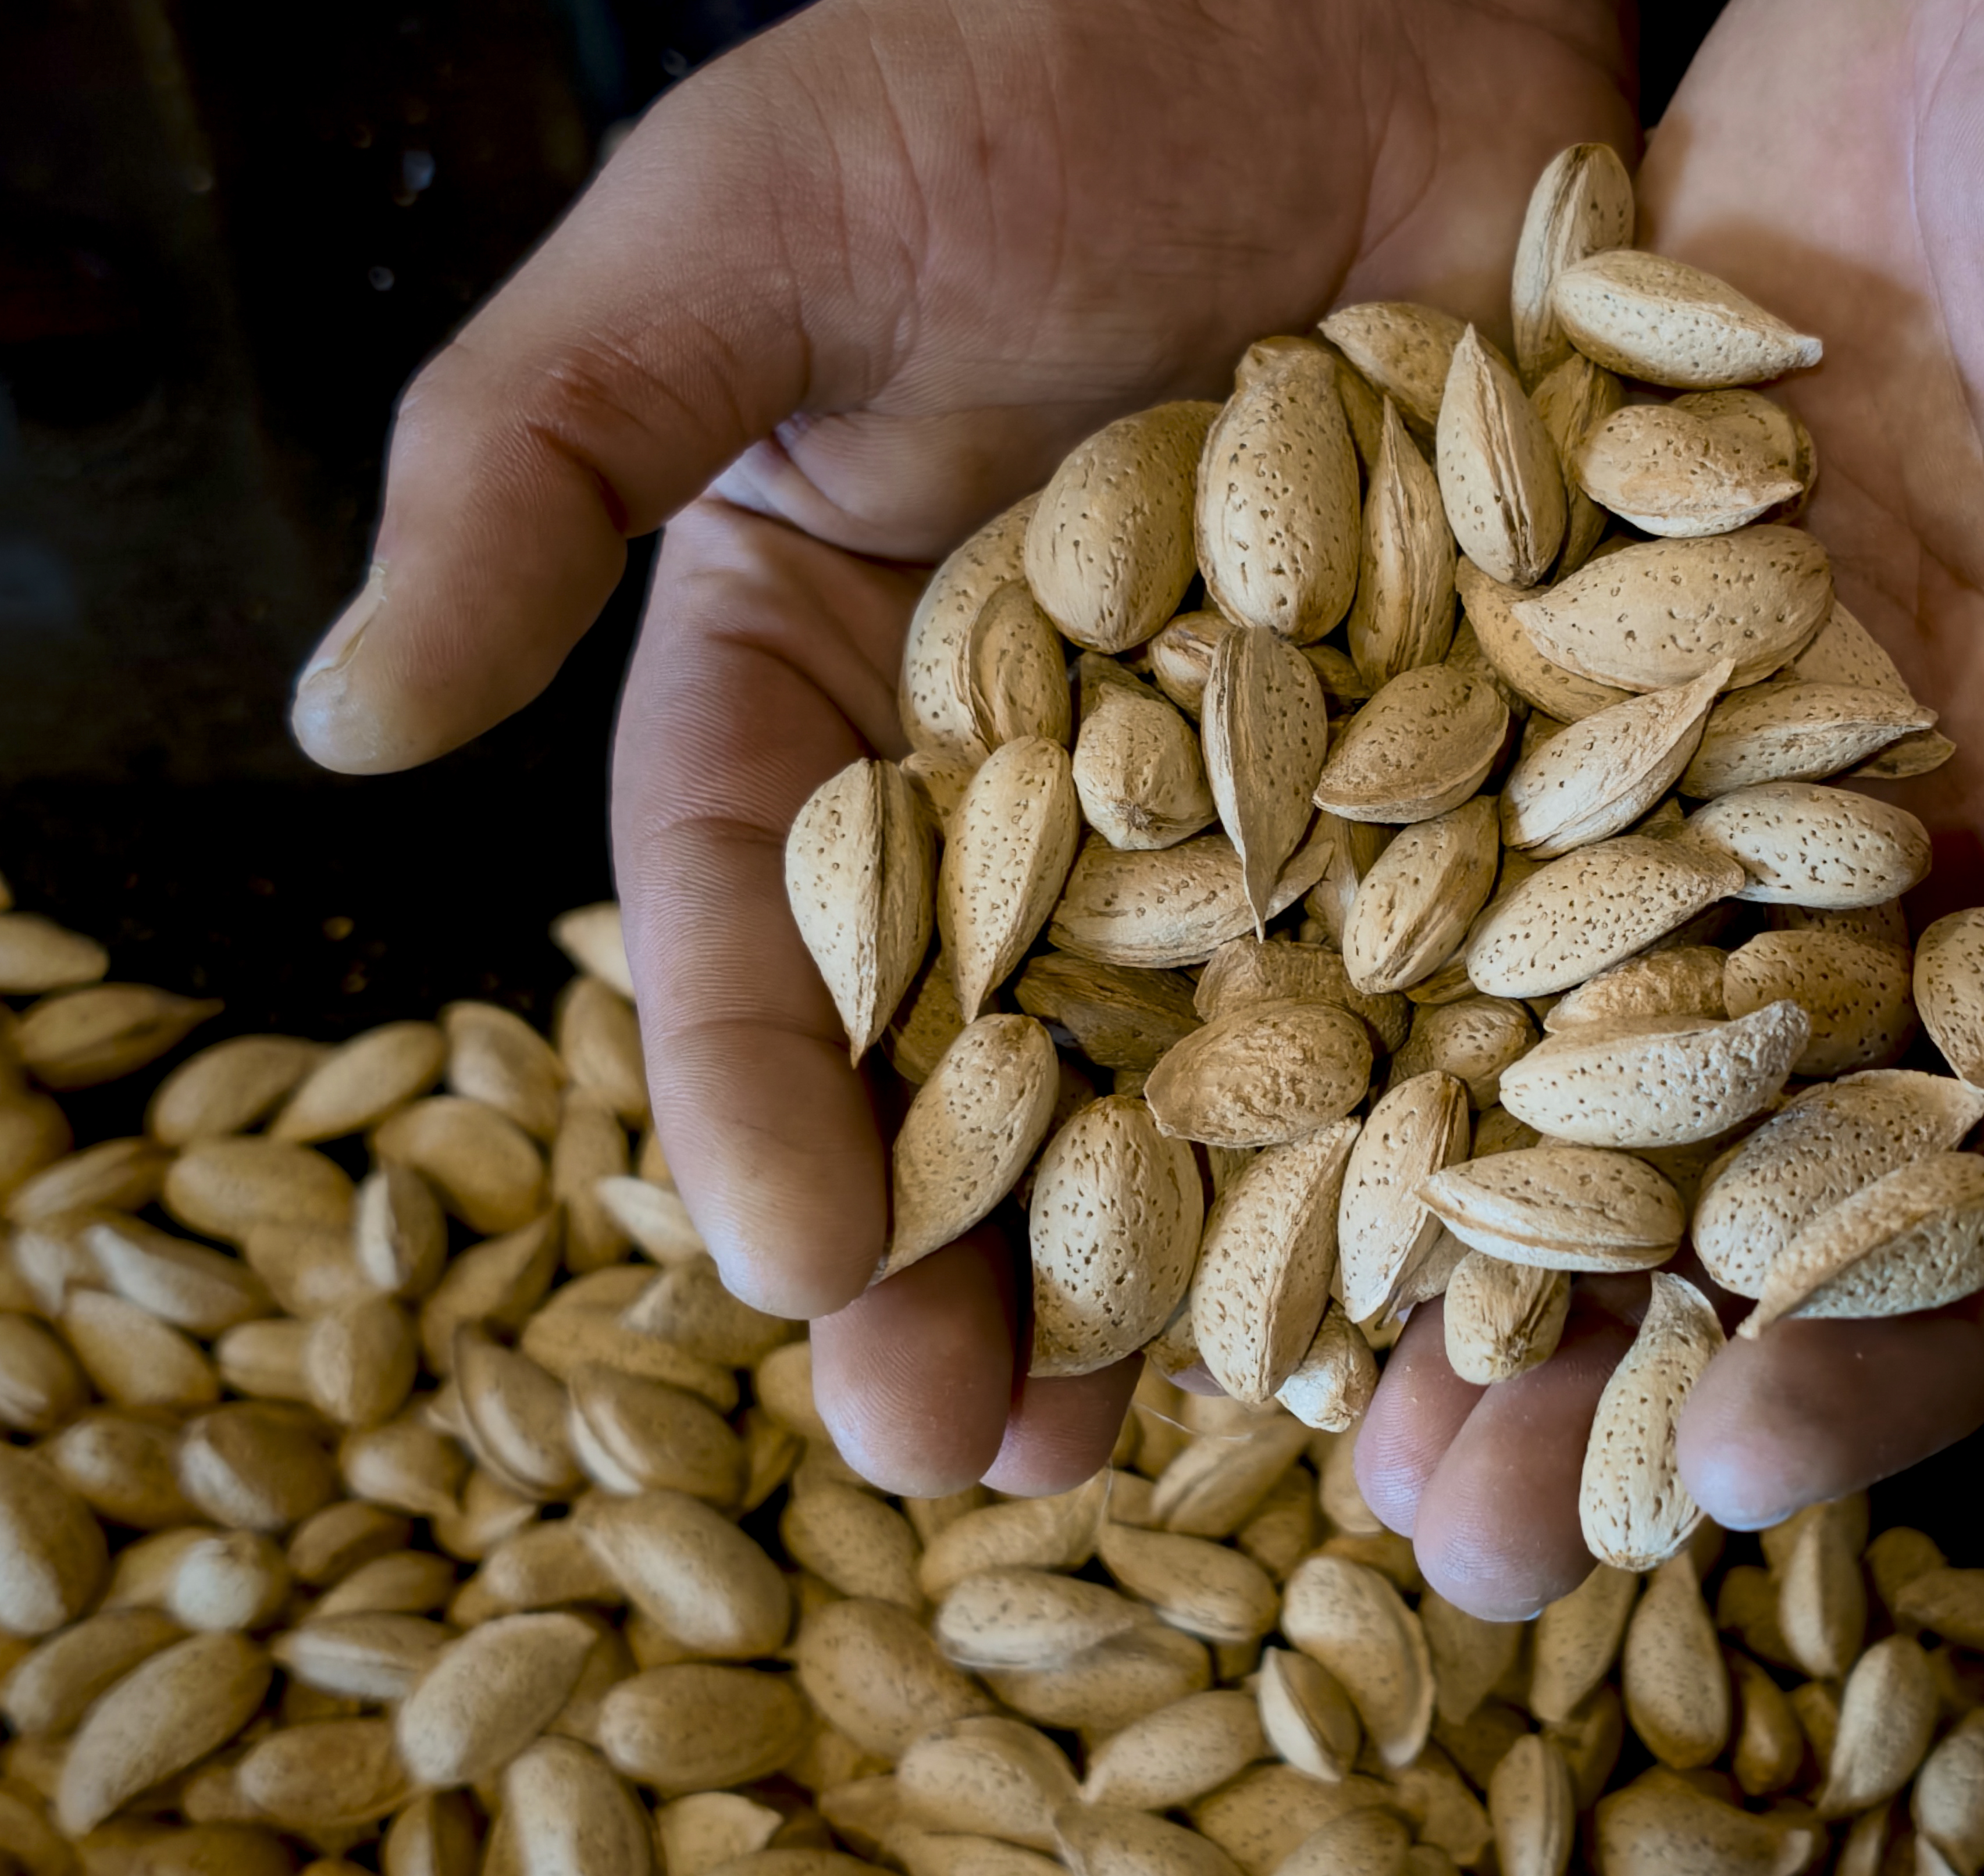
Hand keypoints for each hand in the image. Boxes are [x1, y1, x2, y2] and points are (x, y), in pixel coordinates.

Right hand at [290, 0, 1635, 1492]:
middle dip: (979, 1263)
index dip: (767, 1107)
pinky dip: (1456, 1098)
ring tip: (1208, 1436)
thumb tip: (339, 714)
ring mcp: (1266, 792)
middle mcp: (1047, 787)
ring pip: (1218, 1065)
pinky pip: (1456, 953)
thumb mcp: (745, 234)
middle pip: (994, 1064)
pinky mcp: (1468, 752)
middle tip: (980, 1452)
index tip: (793, 1261)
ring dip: (1213, 1258)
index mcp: (842, 694)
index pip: (776, 934)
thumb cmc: (1016, 61)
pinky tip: (1456, 1261)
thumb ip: (536, 461)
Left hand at [1359, 0, 1983, 1615]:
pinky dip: (1357, 979)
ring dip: (1459, 1235)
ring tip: (1322, 1412)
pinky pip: (1457, 849)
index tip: (1748, 1476)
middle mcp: (1943, 874)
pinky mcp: (1585, 652)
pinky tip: (1226, 1109)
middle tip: (1474, 1537)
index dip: (1920, 1350)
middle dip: (1634, 1362)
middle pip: (1782, 1177)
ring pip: (1586, 1057)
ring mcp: (1742, 776)